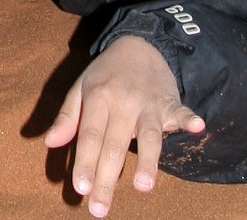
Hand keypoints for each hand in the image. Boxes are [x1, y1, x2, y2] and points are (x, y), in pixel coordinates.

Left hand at [44, 36, 204, 215]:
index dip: (85, 161)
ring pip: (149, 135)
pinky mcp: (170, 102)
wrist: (138, 44)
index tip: (80, 188)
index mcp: (98, 96)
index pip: (90, 135)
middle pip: (115, 144)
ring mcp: (149, 103)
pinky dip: (189, 119)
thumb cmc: (106, 74)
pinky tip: (197, 126)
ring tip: (142, 187)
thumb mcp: (81, 88)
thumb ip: (67, 117)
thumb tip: (49, 143)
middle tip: (99, 209)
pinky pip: (181, 112)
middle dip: (106, 178)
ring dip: (147, 161)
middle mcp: (123, 101)